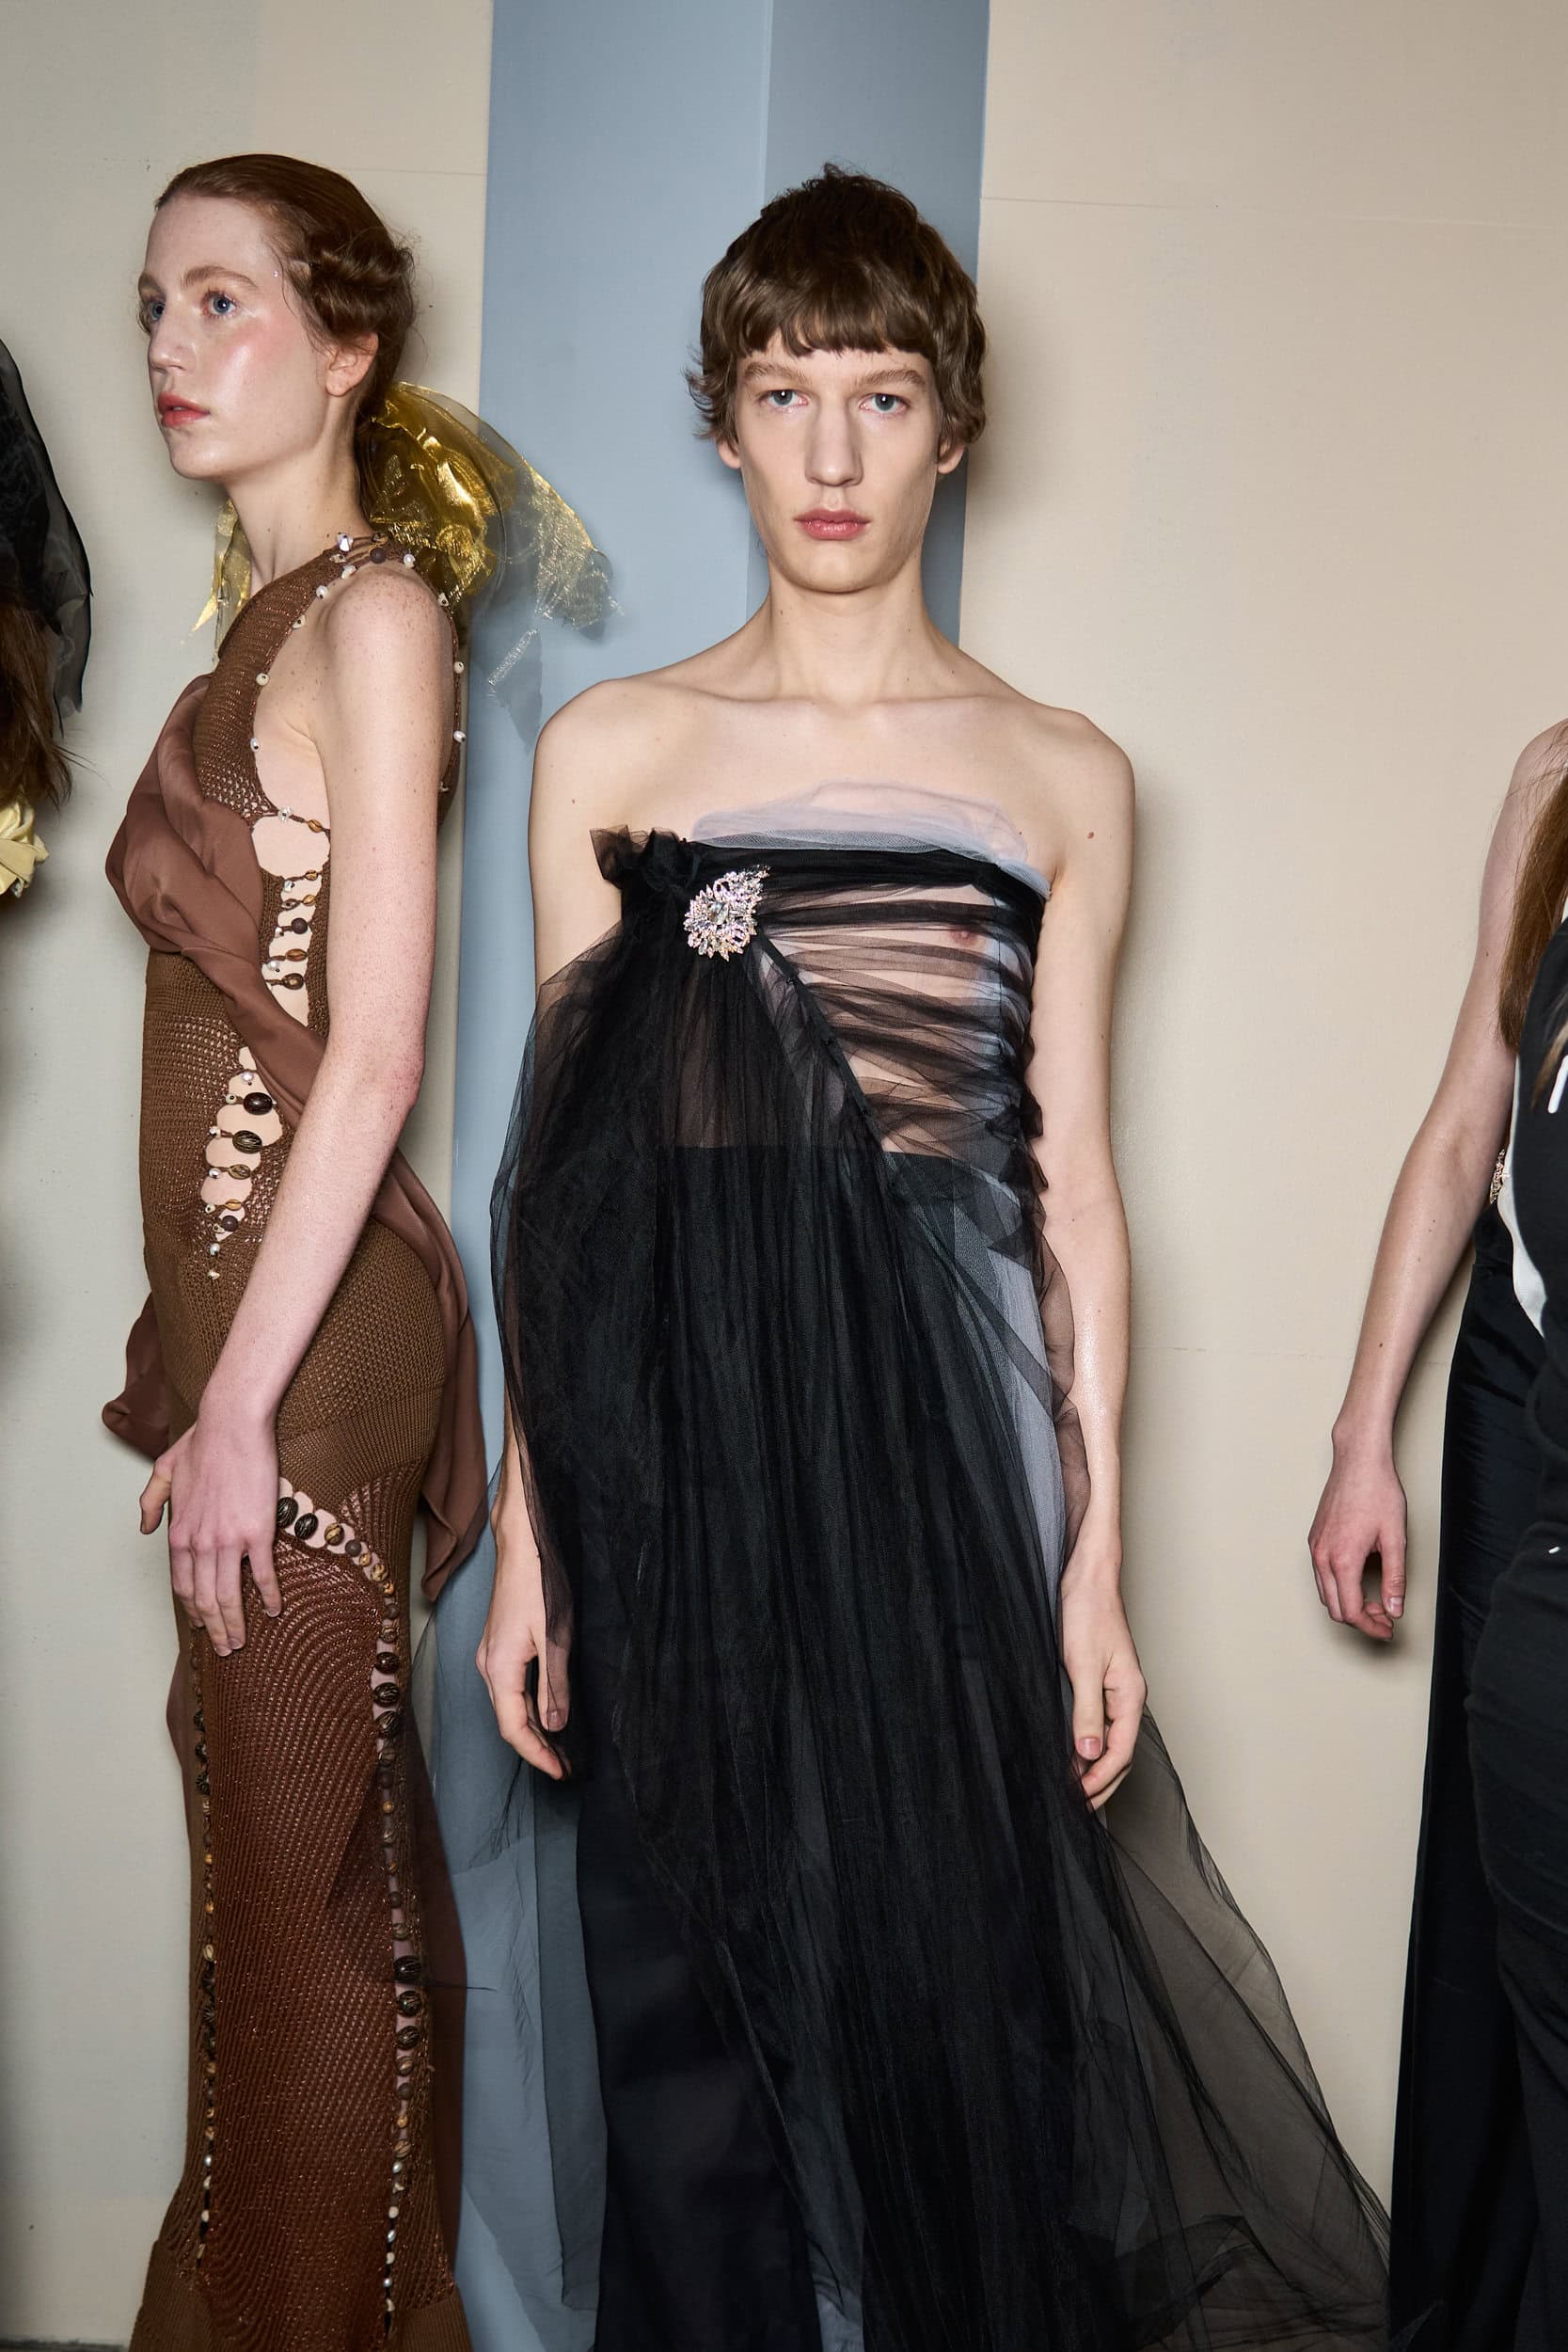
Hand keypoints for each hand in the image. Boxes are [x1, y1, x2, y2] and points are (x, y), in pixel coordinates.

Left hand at [140, 1398, 281, 1655]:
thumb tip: (144, 1528)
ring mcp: (228, 1541)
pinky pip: (261, 1575)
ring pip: (228, 1596)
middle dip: (213, 1629)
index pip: (182, 1585)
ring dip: (235, 1624)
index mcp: (179, 1533)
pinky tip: (273, 1610)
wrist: (232, 1424)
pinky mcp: (257, 1533)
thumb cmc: (202, 1442)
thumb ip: (150, 1502)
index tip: (200, 1624)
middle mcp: (200, 1544)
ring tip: (242, 1641)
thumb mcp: (163, 1470)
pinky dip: (267, 1597)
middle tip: (224, 1647)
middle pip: (204, 1600)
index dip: (191, 1610)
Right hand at [476, 1488, 569, 1779]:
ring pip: (507, 1705)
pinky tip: (543, 1712)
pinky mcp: (496, 1645)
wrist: (522, 1545)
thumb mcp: (554, 1638)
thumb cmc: (539, 1585)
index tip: (561, 1772)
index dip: (537, 1754)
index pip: (514, 1727)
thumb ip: (553, 1685)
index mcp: (499, 1668)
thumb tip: (554, 1726)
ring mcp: (489, 1655)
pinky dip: (525, 1708)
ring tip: (557, 1748)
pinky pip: (508, 1688)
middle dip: (534, 1747)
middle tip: (564, 1767)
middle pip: (507, 1720)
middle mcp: (487, 1665)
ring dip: (530, 1729)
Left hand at [1060, 1544, 1145, 1807]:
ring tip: (1072, 1789)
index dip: (1101, 1779)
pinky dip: (1087, 1745)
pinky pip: (1099, 1724)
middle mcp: (1126, 1696)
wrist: (1086, 1580)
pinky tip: (1070, 1754)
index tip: (1078, 1798)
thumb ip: (1086, 1711)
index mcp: (1129, 1694)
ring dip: (1094, 1768)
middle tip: (1076, 1806)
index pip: (1121, 1751)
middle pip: (1120, 1752)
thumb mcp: (1083, 1664)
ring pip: (1110, 1741)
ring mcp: (1115, 1691)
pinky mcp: (1100, 1683)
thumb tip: (1089, 1754)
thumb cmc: (1087, 1614)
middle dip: (1101, 1783)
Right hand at [1308, 1430, 1406, 1641]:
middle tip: (1385, 1618)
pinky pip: (1321, 1576)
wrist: (1358, 1461)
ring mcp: (1315, 1547)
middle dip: (1360, 1620)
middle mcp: (1322, 1556)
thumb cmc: (1377, 1492)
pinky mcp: (1314, 1538)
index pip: (1351, 1612)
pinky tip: (1358, 1581)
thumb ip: (1394, 1579)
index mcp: (1343, 1560)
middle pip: (1335, 1608)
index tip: (1388, 1629)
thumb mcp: (1395, 1539)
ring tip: (1374, 1601)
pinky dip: (1338, 1587)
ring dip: (1347, 1604)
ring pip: (1325, 1594)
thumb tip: (1394, 1608)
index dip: (1372, 1627)